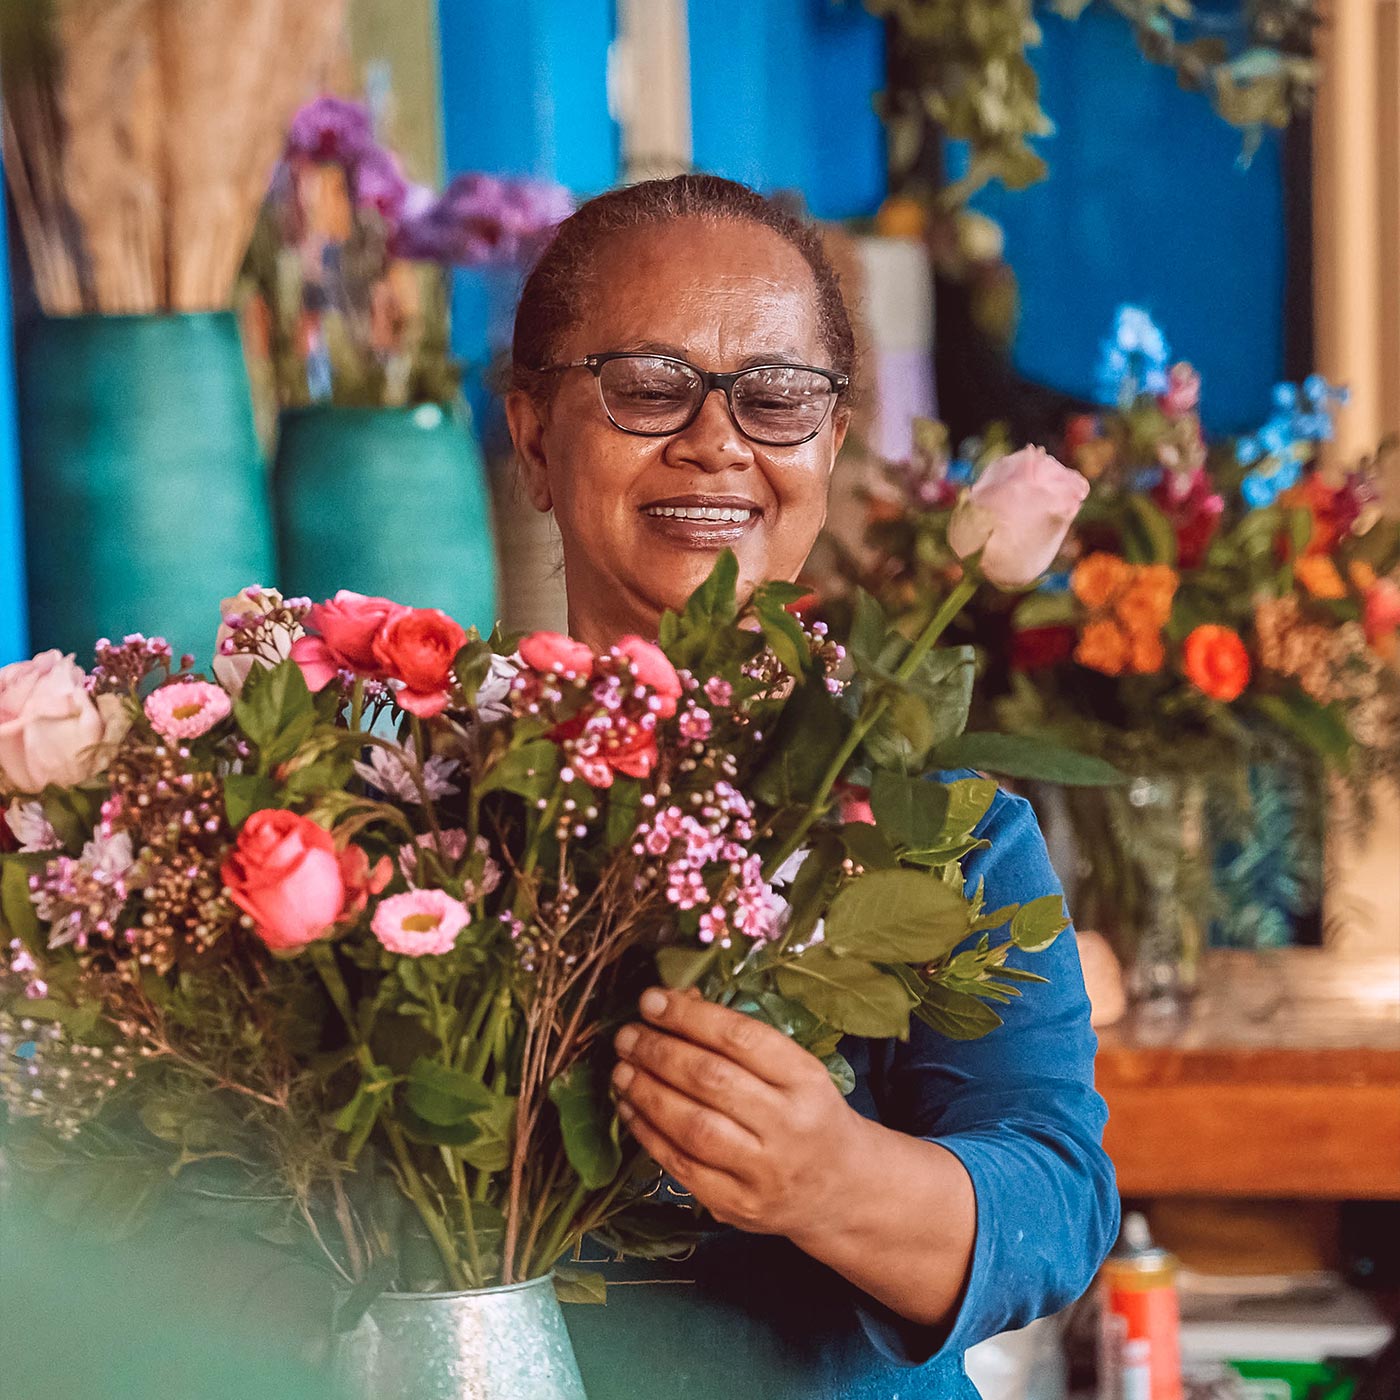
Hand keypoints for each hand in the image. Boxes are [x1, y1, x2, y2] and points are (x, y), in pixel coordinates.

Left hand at [611, 985, 867, 1244]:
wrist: (841, 1188)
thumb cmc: (808, 1113)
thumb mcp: (794, 1069)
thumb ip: (740, 1040)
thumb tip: (674, 1005)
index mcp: (806, 1080)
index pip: (741, 1039)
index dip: (689, 1017)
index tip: (651, 1001)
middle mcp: (789, 1126)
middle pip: (711, 1081)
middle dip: (658, 1052)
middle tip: (627, 1036)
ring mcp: (764, 1172)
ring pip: (692, 1126)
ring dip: (647, 1093)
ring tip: (621, 1070)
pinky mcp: (739, 1206)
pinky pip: (681, 1167)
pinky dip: (647, 1134)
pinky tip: (630, 1109)